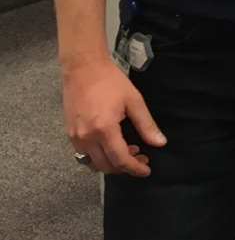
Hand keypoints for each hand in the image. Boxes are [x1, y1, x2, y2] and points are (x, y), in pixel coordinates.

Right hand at [64, 56, 164, 174]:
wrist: (83, 69)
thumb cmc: (111, 82)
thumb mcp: (134, 101)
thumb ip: (146, 125)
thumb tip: (160, 143)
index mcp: (104, 130)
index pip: (120, 160)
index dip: (135, 168)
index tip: (146, 170)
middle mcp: (86, 138)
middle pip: (106, 166)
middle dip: (125, 167)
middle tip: (141, 157)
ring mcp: (75, 137)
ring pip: (92, 163)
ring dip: (111, 163)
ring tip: (127, 150)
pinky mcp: (69, 134)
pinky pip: (83, 155)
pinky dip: (98, 156)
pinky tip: (110, 145)